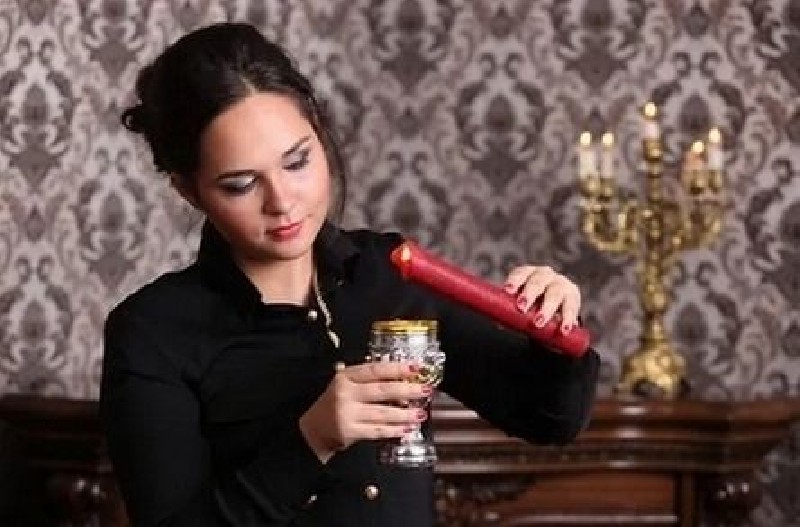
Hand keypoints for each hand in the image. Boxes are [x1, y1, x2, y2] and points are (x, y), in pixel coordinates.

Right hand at [298, 361, 429, 462]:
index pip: (375, 370)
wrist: (314, 429)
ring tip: (420, 413)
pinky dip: (393, 430)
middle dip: (407, 390)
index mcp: (346, 376)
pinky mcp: (350, 431)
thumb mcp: (346, 384)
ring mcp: (347, 413)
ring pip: (382, 413)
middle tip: (425, 390)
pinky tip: (406, 429)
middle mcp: (346, 393)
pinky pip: (377, 430)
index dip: (397, 368)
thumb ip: (368, 381)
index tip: (416, 368)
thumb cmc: (335, 403)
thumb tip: (403, 381)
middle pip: (382, 390)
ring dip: (404, 414)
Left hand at [503, 265, 580, 333]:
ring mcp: (561, 284)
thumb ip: (510, 312)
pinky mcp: (573, 297)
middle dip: (529, 293)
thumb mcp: (521, 306)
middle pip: (538, 281)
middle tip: (521, 307)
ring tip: (539, 322)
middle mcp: (545, 275)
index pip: (521, 273)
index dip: (515, 281)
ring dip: (547, 308)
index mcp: (529, 274)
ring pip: (554, 293)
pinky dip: (567, 318)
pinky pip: (571, 307)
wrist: (555, 312)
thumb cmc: (531, 307)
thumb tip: (499, 323)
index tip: (508, 290)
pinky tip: (564, 328)